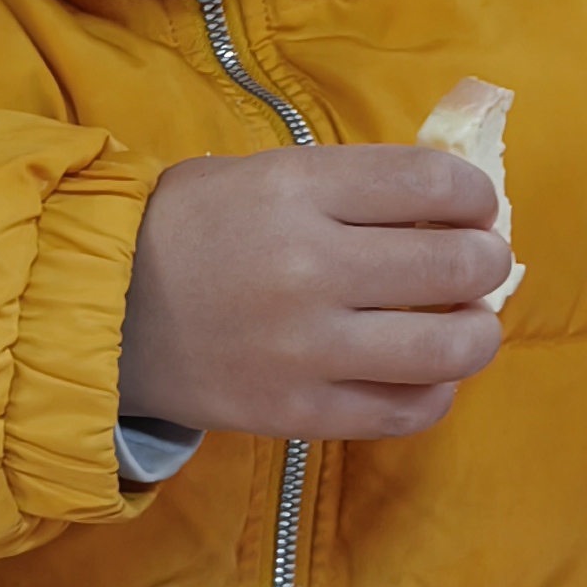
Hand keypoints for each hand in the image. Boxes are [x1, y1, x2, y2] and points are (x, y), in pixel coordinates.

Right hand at [118, 146, 511, 441]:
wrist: (100, 312)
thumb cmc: (187, 230)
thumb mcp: (260, 174)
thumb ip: (349, 185)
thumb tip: (451, 202)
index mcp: (297, 190)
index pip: (432, 183)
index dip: (475, 194)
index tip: (475, 205)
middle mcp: (309, 267)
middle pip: (456, 263)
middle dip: (487, 258)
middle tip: (478, 261)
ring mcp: (306, 348)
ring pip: (450, 345)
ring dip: (478, 330)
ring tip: (466, 322)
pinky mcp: (298, 412)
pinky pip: (408, 410)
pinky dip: (437, 391)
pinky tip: (425, 374)